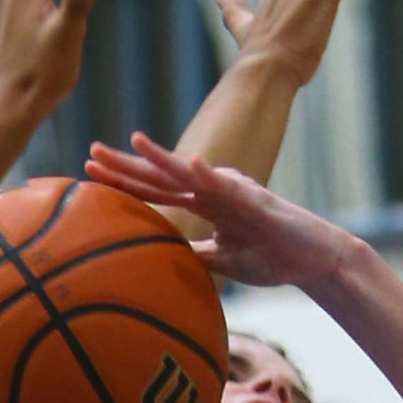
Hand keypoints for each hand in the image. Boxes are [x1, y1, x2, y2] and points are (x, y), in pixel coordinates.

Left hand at [86, 132, 349, 288]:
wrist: (313, 260)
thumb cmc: (272, 257)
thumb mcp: (221, 259)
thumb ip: (194, 252)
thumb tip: (160, 256)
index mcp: (204, 202)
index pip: (155, 191)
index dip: (123, 184)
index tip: (90, 176)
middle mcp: (214, 189)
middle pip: (162, 175)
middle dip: (127, 165)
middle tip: (91, 152)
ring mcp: (233, 190)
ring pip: (190, 172)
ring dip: (162, 157)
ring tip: (134, 141)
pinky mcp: (255, 199)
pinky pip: (229, 185)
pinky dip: (209, 174)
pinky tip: (189, 163)